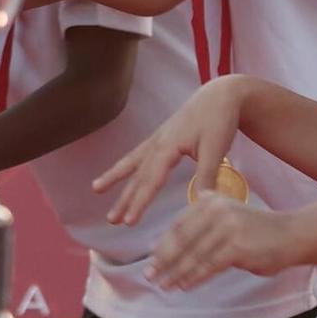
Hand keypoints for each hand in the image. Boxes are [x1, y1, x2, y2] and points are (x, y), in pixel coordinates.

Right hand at [93, 77, 246, 226]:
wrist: (220, 95)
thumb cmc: (218, 120)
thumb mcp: (216, 148)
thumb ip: (206, 176)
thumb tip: (201, 204)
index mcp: (168, 146)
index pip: (150, 180)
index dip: (139, 202)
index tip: (129, 222)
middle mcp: (157, 143)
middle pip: (137, 175)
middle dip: (123, 198)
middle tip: (111, 219)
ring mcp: (157, 139)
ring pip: (132, 163)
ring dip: (114, 178)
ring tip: (96, 189)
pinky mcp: (161, 137)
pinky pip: (138, 154)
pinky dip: (126, 165)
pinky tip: (120, 172)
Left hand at [148, 197, 296, 290]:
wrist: (293, 234)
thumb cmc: (258, 230)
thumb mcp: (228, 216)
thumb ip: (203, 224)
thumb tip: (170, 246)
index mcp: (209, 200)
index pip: (179, 226)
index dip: (163, 246)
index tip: (152, 261)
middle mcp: (216, 209)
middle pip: (182, 240)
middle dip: (164, 260)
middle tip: (151, 275)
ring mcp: (226, 227)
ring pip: (194, 255)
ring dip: (177, 273)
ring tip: (165, 285)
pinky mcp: (236, 246)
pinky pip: (209, 265)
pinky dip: (194, 277)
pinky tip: (185, 285)